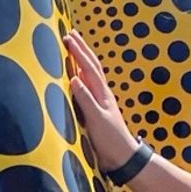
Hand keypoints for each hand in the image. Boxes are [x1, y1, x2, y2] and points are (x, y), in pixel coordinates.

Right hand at [63, 29, 138, 167]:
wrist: (122, 156)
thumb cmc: (110, 140)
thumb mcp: (97, 119)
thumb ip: (85, 99)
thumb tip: (73, 78)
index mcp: (101, 93)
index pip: (88, 67)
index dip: (78, 52)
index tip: (68, 38)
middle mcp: (101, 93)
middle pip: (91, 65)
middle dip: (81, 49)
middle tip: (70, 34)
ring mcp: (99, 101)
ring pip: (90, 74)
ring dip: (82, 59)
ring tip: (73, 48)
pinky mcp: (95, 109)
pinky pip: (87, 86)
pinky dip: (80, 76)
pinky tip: (76, 75)